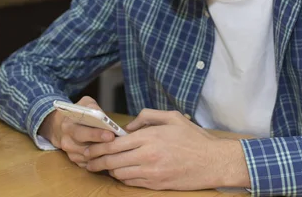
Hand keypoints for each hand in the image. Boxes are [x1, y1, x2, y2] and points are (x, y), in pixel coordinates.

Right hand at [38, 96, 114, 167]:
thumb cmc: (76, 114)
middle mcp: (67, 142)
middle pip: (86, 148)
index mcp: (67, 126)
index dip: (96, 134)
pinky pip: (90, 164)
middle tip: (118, 144)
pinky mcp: (76, 161)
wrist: (59, 126)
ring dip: (104, 154)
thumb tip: (103, 116)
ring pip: (90, 158)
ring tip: (118, 148)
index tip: (110, 134)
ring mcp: (71, 153)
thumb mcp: (82, 104)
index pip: (81, 132)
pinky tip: (111, 154)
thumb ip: (92, 107)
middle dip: (104, 146)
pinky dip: (101, 161)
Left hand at [84, 109, 249, 190]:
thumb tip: (128, 125)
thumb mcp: (172, 117)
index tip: (90, 148)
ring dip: (109, 170)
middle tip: (87, 161)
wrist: (213, 162)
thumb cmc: (194, 138)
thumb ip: (147, 116)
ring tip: (102, 166)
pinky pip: (132, 183)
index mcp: (150, 136)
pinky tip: (120, 172)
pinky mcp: (157, 185)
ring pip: (120, 173)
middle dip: (96, 161)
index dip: (98, 147)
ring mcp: (152, 172)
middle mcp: (148, 155)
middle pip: (112, 160)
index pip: (115, 144)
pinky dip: (123, 178)